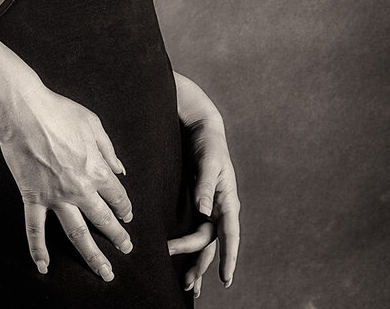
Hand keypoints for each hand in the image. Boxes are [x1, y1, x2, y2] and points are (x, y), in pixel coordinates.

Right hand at [0, 83, 133, 280]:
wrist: (24, 111)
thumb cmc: (58, 112)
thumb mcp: (92, 124)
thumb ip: (108, 150)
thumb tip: (120, 169)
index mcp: (96, 169)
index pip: (117, 195)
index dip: (125, 207)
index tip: (128, 216)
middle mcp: (80, 188)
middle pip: (103, 219)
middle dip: (117, 236)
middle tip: (126, 248)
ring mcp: (56, 196)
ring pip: (77, 233)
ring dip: (92, 255)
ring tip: (104, 271)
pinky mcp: (33, 197)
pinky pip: (35, 228)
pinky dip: (38, 249)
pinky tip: (43, 266)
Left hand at [167, 118, 240, 297]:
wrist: (202, 128)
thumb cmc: (209, 143)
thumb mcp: (209, 161)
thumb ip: (205, 187)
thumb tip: (203, 212)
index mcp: (228, 200)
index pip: (230, 234)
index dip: (229, 257)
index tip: (226, 279)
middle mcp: (220, 208)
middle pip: (211, 242)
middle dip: (201, 264)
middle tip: (186, 283)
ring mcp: (209, 207)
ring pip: (204, 242)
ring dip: (197, 263)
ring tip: (188, 286)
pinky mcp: (198, 203)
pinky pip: (196, 230)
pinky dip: (191, 247)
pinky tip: (185, 262)